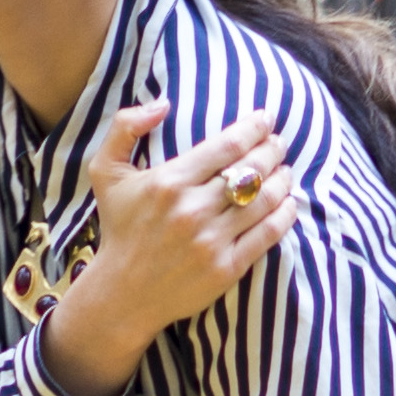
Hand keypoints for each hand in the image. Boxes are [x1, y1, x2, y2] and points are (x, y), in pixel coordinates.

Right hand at [41, 99, 295, 395]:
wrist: (122, 292)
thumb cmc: (119, 227)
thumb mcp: (106, 172)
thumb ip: (124, 127)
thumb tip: (163, 103)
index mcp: (168, 182)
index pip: (227, 146)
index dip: (253, 128)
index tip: (266, 119)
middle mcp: (192, 210)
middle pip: (251, 170)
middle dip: (273, 150)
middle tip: (279, 143)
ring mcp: (212, 240)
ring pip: (264, 200)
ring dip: (283, 180)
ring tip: (287, 170)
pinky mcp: (227, 267)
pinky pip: (267, 235)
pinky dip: (285, 215)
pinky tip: (289, 203)